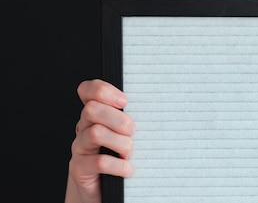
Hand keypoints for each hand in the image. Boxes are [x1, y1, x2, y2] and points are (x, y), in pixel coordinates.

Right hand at [66, 79, 134, 202]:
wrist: (103, 190)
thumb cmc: (120, 156)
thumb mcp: (126, 132)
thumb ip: (130, 117)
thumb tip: (154, 105)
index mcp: (95, 115)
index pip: (89, 90)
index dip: (103, 91)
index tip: (124, 101)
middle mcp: (84, 128)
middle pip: (92, 109)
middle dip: (119, 120)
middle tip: (132, 132)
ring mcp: (80, 148)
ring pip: (96, 133)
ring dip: (121, 143)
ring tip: (130, 153)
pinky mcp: (79, 169)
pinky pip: (100, 162)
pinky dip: (119, 166)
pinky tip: (128, 170)